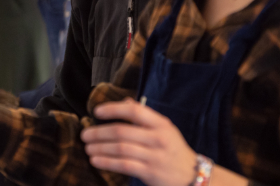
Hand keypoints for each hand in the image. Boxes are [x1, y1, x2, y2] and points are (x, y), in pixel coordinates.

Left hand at [81, 98, 196, 185]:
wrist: (194, 176)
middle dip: (99, 132)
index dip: (113, 109)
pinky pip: (124, 165)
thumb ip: (144, 117)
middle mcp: (158, 138)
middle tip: (85, 134)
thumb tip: (125, 102)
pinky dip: (107, 162)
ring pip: (120, 149)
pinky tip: (95, 160)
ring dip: (100, 148)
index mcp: (161, 124)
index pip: (134, 111)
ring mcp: (155, 156)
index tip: (96, 111)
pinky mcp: (151, 172)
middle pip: (122, 131)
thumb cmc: (173, 150)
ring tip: (87, 147)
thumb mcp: (164, 129)